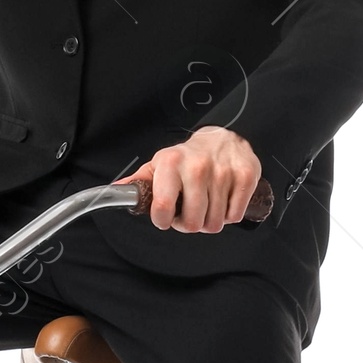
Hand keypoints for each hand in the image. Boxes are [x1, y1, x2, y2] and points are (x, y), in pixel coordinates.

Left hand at [120, 126, 261, 232]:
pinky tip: (223, 201)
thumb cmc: (187, 158)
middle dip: (189, 224)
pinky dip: (230, 215)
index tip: (165, 219)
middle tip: (189, 213)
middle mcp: (197, 166)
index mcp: (171, 164)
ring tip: (206, 205)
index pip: (163, 208)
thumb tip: (116, 189)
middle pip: (192, 223)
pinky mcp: (245, 176)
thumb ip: (139, 182)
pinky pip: (236, 215)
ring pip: (215, 223)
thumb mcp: (159, 166)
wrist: (221, 138)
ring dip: (210, 221)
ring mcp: (223, 171)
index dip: (163, 221)